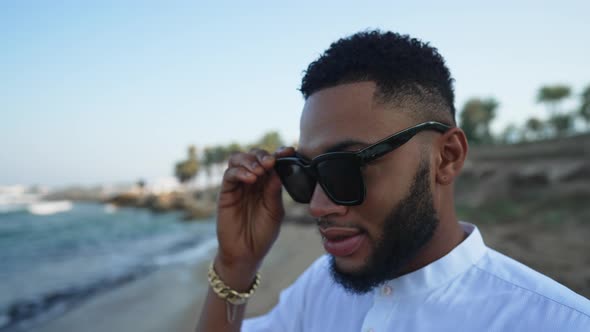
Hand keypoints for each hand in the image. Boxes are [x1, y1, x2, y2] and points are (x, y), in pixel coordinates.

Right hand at [214, 147, 294, 286]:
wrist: (246, 254)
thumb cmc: (262, 234)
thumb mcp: (275, 211)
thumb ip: (274, 191)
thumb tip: (278, 170)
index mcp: (267, 184)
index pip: (272, 162)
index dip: (280, 153)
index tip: (289, 150)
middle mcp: (252, 181)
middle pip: (254, 155)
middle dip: (263, 155)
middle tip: (270, 162)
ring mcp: (238, 186)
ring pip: (238, 160)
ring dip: (250, 160)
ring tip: (260, 171)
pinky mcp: (226, 193)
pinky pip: (229, 175)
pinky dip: (240, 172)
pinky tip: (251, 179)